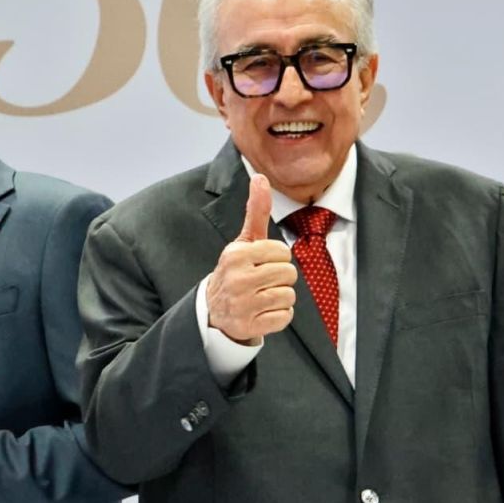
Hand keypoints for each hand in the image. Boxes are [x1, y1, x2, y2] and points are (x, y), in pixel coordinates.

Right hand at [207, 173, 297, 342]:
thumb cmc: (236, 271)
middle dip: (282, 278)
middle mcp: (237, 279)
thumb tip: (260, 177)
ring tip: (262, 296)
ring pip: (288, 296)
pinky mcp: (250, 326)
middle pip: (289, 274)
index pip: (283, 253)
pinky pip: (284, 317)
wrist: (214, 311)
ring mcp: (243, 305)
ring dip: (280, 297)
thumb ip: (256, 211)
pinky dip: (278, 316)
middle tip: (264, 282)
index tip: (262, 264)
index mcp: (236, 255)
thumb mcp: (243, 242)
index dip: (278, 259)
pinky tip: (262, 312)